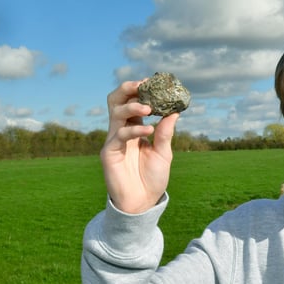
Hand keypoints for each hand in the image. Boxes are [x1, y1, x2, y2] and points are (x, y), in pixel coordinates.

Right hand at [101, 80, 178, 213]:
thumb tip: (174, 111)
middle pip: (117, 101)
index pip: (133, 102)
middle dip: (128, 89)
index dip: (141, 91)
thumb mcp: (163, 153)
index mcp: (135, 128)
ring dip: (133, 106)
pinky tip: (149, 130)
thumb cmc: (152, 178)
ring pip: (115, 113)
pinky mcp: (109, 152)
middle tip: (143, 84)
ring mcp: (113, 140)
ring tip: (149, 108)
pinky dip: (135, 130)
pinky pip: (119, 135)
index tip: (155, 81)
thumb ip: (165, 133)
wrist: (142, 201)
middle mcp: (122, 130)